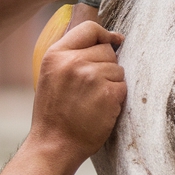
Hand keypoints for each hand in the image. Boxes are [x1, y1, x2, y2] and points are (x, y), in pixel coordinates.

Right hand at [0, 21, 125, 174]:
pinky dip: (117, 98)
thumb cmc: (54, 114)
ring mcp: (92, 77)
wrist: (54, 145)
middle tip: (91, 88)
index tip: (115, 40)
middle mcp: (73, 61)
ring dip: (112, 84)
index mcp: (56, 54)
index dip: (105, 34)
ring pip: (118, 69)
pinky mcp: (108, 93)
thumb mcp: (52, 75)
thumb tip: (108, 39)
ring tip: (93, 101)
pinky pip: (123, 86)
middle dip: (106, 66)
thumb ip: (72, 56)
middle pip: (107, 50)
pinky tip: (101, 109)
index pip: (89, 28)